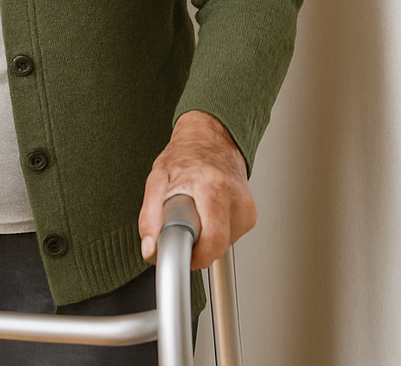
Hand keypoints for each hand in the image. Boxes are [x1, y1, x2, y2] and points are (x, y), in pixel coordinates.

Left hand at [138, 110, 255, 269]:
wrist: (212, 141)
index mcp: (212, 188)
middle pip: (215, 248)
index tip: (177, 257)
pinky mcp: (250, 217)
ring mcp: (246, 210)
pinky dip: (212, 233)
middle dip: (194, 249)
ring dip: (202, 239)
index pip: (210, 242)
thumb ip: (150, 218)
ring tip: (194, 213)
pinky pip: (227, 240)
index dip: (191, 256)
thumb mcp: (157, 180)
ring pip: (221, 247)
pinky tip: (206, 214)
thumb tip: (151, 249)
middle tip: (179, 229)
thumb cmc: (186, 157)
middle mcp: (235, 200)